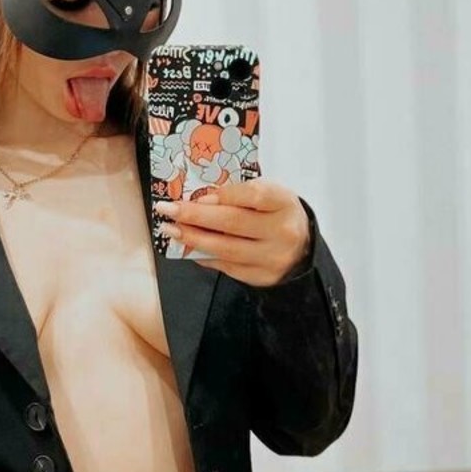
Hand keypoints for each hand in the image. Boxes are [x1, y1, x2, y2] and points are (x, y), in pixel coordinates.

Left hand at [154, 179, 310, 286]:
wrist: (302, 248)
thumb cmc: (277, 215)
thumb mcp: (268, 195)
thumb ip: (240, 195)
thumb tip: (200, 201)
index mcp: (284, 203)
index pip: (253, 195)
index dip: (223, 195)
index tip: (197, 195)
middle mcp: (282, 232)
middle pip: (234, 223)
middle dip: (195, 216)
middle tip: (168, 209)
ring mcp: (272, 258)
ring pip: (226, 248)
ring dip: (193, 239)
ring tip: (172, 230)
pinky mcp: (262, 277)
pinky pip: (227, 266)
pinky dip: (205, 256)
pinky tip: (189, 247)